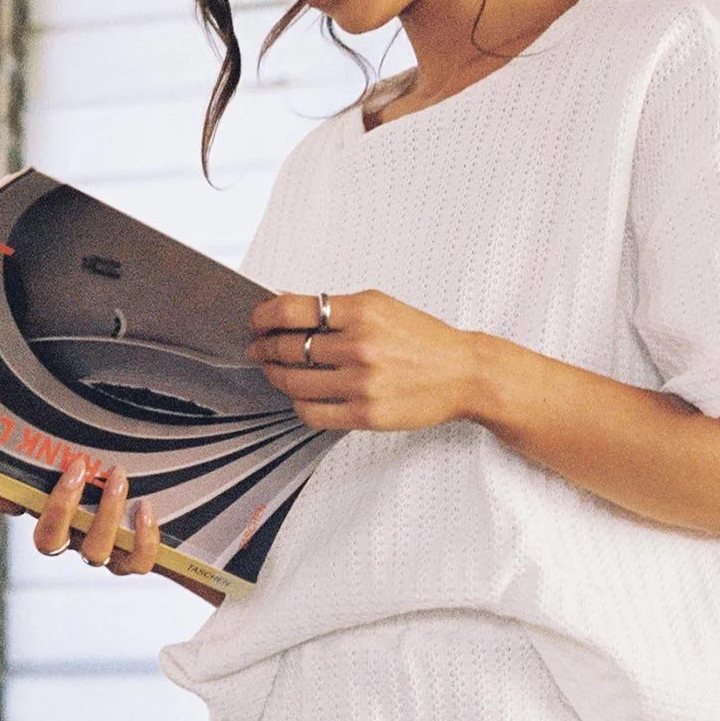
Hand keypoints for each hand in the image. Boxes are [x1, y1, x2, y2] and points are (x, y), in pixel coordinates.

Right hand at [0, 458, 160, 575]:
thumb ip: (27, 475)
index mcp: (49, 518)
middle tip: (78, 466)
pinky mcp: (135, 560)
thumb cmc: (105, 486)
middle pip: (49, 542)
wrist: (156, 507)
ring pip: (94, 553)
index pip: (7, 509)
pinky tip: (146, 509)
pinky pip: (137, 563)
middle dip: (60, 507)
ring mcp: (103, 554)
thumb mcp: (69, 475)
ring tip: (118, 477)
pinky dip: (143, 539)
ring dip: (105, 515)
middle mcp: (70, 540)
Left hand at [246, 289, 479, 431]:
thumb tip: (287, 307)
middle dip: (265, 347)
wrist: (463, 373)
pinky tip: (299, 397)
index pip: (292, 310)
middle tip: (259, 348)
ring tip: (275, 371)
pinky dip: (298, 405)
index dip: (264, 316)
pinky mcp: (366, 414)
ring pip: (295, 383)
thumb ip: (336, 308)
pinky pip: (313, 413)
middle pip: (288, 347)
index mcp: (363, 311)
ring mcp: (362, 383)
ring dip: (276, 376)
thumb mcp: (381, 307)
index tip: (256, 321)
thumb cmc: (424, 340)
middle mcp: (360, 346)